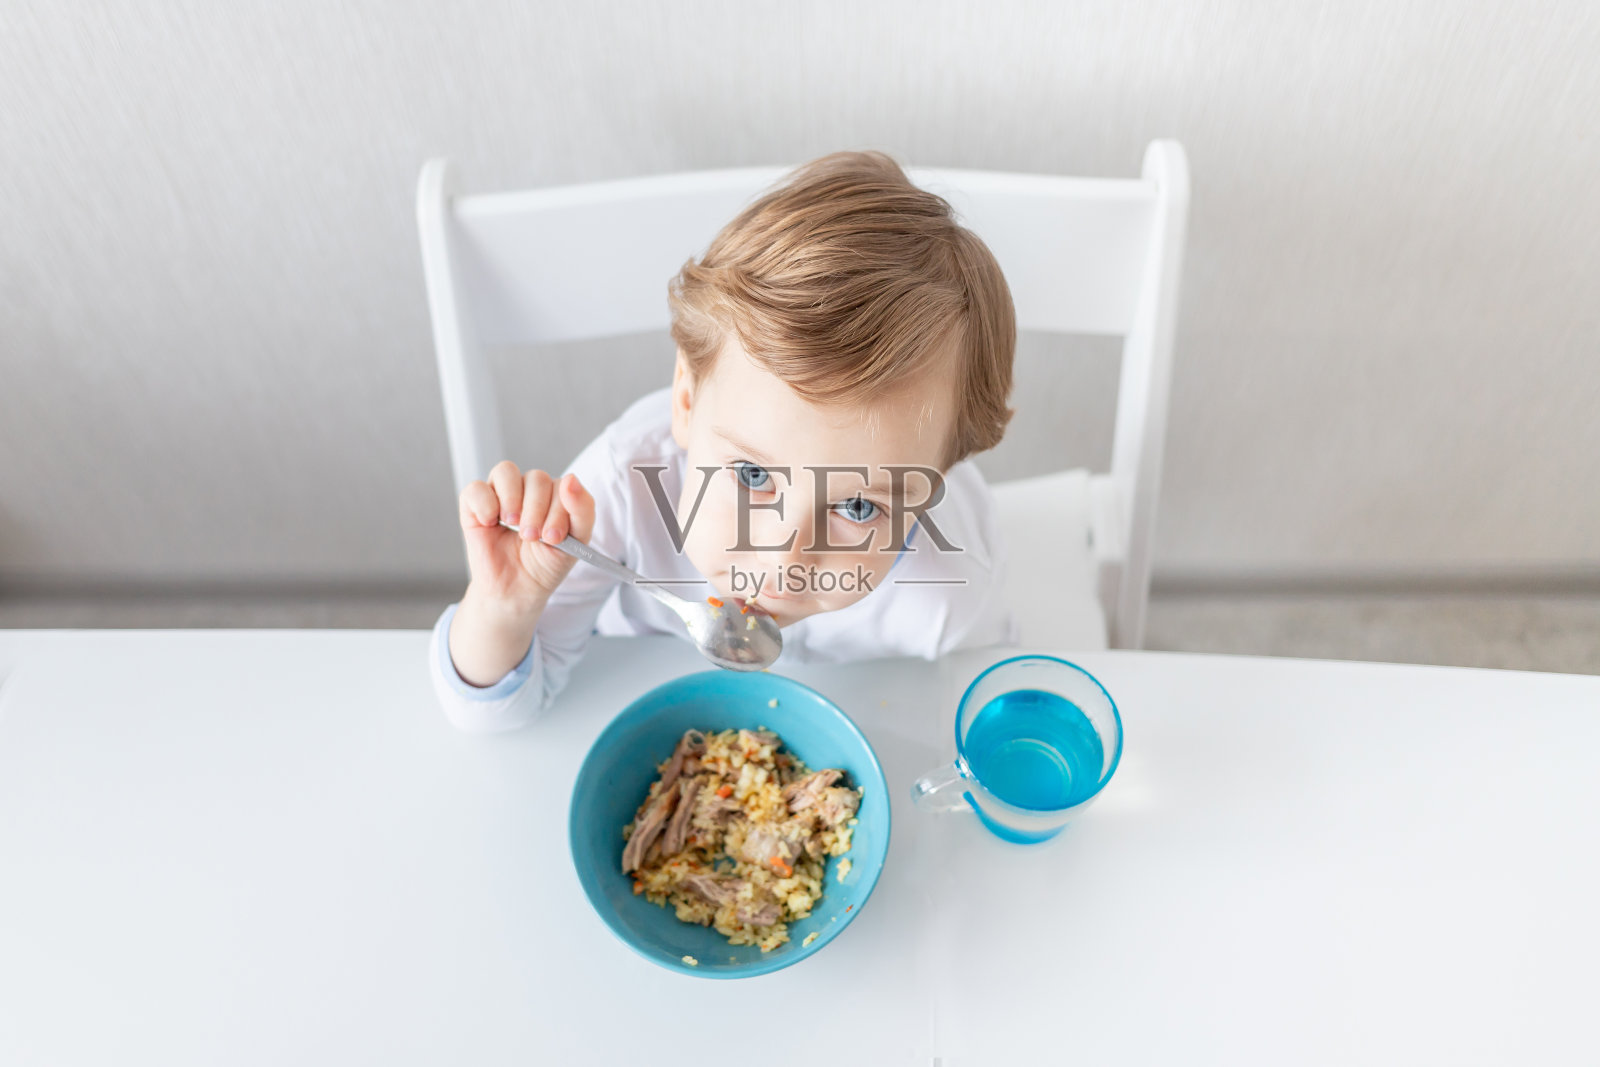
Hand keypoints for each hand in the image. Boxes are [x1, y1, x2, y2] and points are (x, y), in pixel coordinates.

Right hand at [457, 461, 595, 611]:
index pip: (561, 484)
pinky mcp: (474, 505)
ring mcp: (501, 494)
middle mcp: (529, 489)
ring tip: (513, 524)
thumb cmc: (546, 564)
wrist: (517, 590)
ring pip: (505, 471)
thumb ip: (583, 510)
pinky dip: (485, 504)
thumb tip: (571, 479)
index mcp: (556, 495)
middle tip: (531, 537)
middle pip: (535, 478)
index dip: (557, 510)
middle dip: (536, 510)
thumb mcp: (576, 542)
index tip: (553, 538)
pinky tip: (490, 523)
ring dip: (512, 499)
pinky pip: (476, 488)